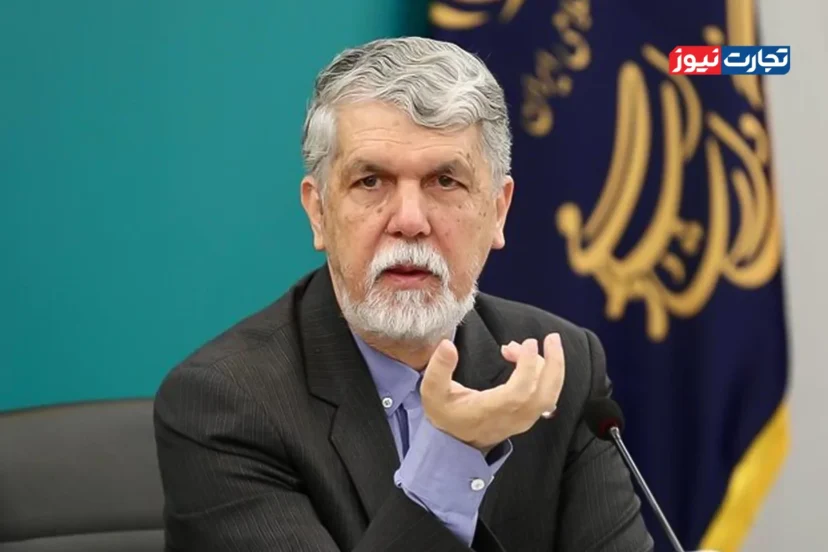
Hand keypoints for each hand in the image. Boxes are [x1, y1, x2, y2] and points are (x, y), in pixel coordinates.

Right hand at [420, 334, 564, 452]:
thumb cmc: (446, 413)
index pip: (519, 392)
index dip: (528, 366)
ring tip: (521, 346)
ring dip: (548, 366)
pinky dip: (544, 374)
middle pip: (545, 394)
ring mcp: (523, 419)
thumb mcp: (432, 392)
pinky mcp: (528, 416)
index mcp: (490, 411)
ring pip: (549, 395)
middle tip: (551, 338)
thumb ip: (438, 369)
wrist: (456, 442)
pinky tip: (523, 358)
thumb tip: (448, 344)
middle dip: (554, 364)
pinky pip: (546, 396)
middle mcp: (512, 418)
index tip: (529, 343)